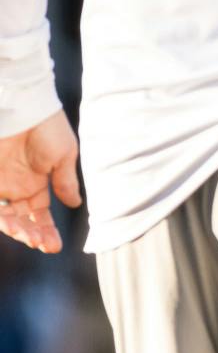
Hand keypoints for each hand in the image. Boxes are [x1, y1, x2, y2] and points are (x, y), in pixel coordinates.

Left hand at [0, 111, 81, 253]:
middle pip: (21, 221)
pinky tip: (13, 225)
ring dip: (17, 231)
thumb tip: (74, 204)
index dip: (46, 231)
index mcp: (36, 183)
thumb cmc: (47, 127)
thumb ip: (65, 181)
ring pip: (5, 217)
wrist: (23, 106)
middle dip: (32, 235)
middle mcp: (16, 188)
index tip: (54, 246)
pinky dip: (2, 219)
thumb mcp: (63, 155)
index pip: (39, 215)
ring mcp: (1, 184)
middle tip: (43, 245)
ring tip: (30, 238)